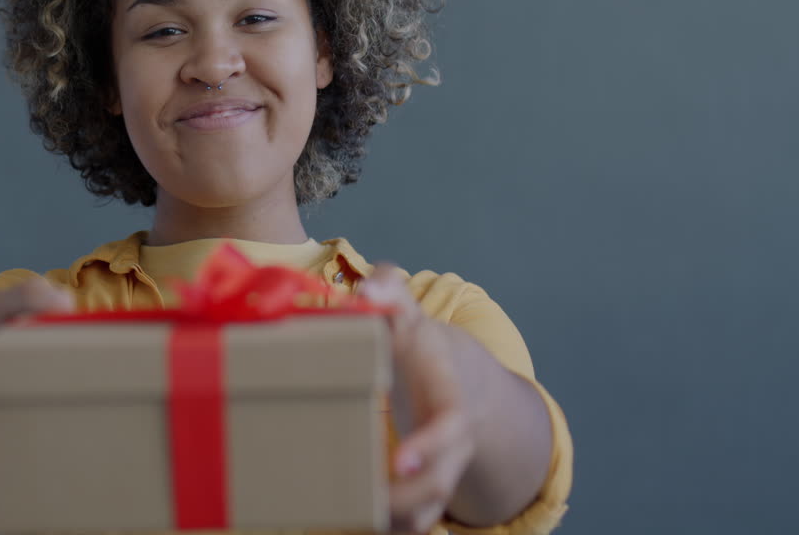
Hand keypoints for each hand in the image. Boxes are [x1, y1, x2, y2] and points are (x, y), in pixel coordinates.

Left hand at [359, 265, 475, 532]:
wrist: (447, 373)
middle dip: (407, 501)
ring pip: (427, 513)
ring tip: (348, 522)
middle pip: (441, 483)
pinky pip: (412, 520)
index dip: (430, 446)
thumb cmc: (416, 340)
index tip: (399, 462)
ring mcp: (440, 468)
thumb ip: (391, 288)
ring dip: (394, 524)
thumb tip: (370, 289)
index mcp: (450, 397)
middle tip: (367, 508)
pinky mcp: (421, 485)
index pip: (451, 427)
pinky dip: (386, 528)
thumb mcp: (406, 309)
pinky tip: (346, 525)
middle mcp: (452, 442)